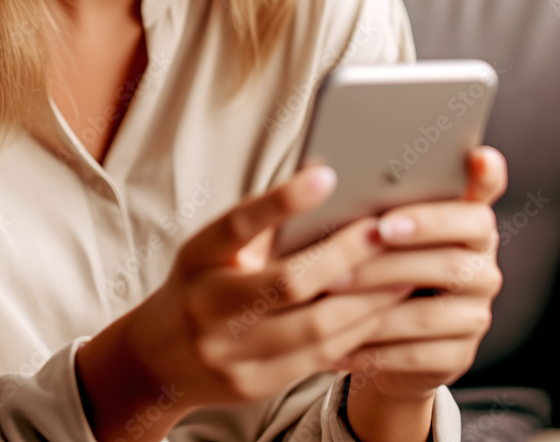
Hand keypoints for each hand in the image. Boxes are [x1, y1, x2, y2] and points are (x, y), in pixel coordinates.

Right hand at [75, 165, 412, 440]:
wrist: (157, 359)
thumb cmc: (200, 283)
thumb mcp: (211, 248)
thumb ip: (259, 227)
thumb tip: (325, 186)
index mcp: (198, 257)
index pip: (238, 225)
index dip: (281, 201)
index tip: (326, 175)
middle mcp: (208, 305)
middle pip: (287, 283)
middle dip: (345, 257)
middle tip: (386, 231)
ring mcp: (230, 352)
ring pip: (314, 328)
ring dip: (366, 300)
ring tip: (402, 273)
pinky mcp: (254, 385)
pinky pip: (318, 360)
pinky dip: (356, 333)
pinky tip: (383, 313)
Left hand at [340, 145, 507, 440]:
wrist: (387, 339)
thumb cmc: (377, 261)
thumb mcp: (376, 226)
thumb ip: (375, 201)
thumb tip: (324, 171)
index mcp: (468, 223)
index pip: (486, 196)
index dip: (485, 179)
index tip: (479, 157)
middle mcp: (482, 266)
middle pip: (450, 257)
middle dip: (400, 248)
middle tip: (364, 235)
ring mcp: (476, 314)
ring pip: (429, 310)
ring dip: (375, 297)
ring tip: (329, 287)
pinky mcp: (459, 356)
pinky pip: (418, 352)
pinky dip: (375, 345)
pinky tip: (339, 338)